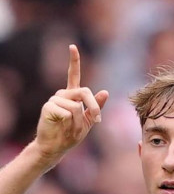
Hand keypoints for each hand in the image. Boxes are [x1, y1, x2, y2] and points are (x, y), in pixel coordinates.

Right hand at [34, 44, 108, 166]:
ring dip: (79, 121)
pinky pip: (68, 112)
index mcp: (73, 96)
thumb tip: (105, 91)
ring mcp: (54, 99)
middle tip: (96, 120)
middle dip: (94, 107)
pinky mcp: (48, 107)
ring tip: (70, 127)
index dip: (74, 61)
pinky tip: (62, 126)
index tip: (73, 46)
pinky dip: (70, 123)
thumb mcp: (89, 121)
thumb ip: (96, 107)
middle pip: (85, 92)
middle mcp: (63, 94)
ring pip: (76, 106)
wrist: (56, 146)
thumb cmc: (71, 134)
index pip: (73, 75)